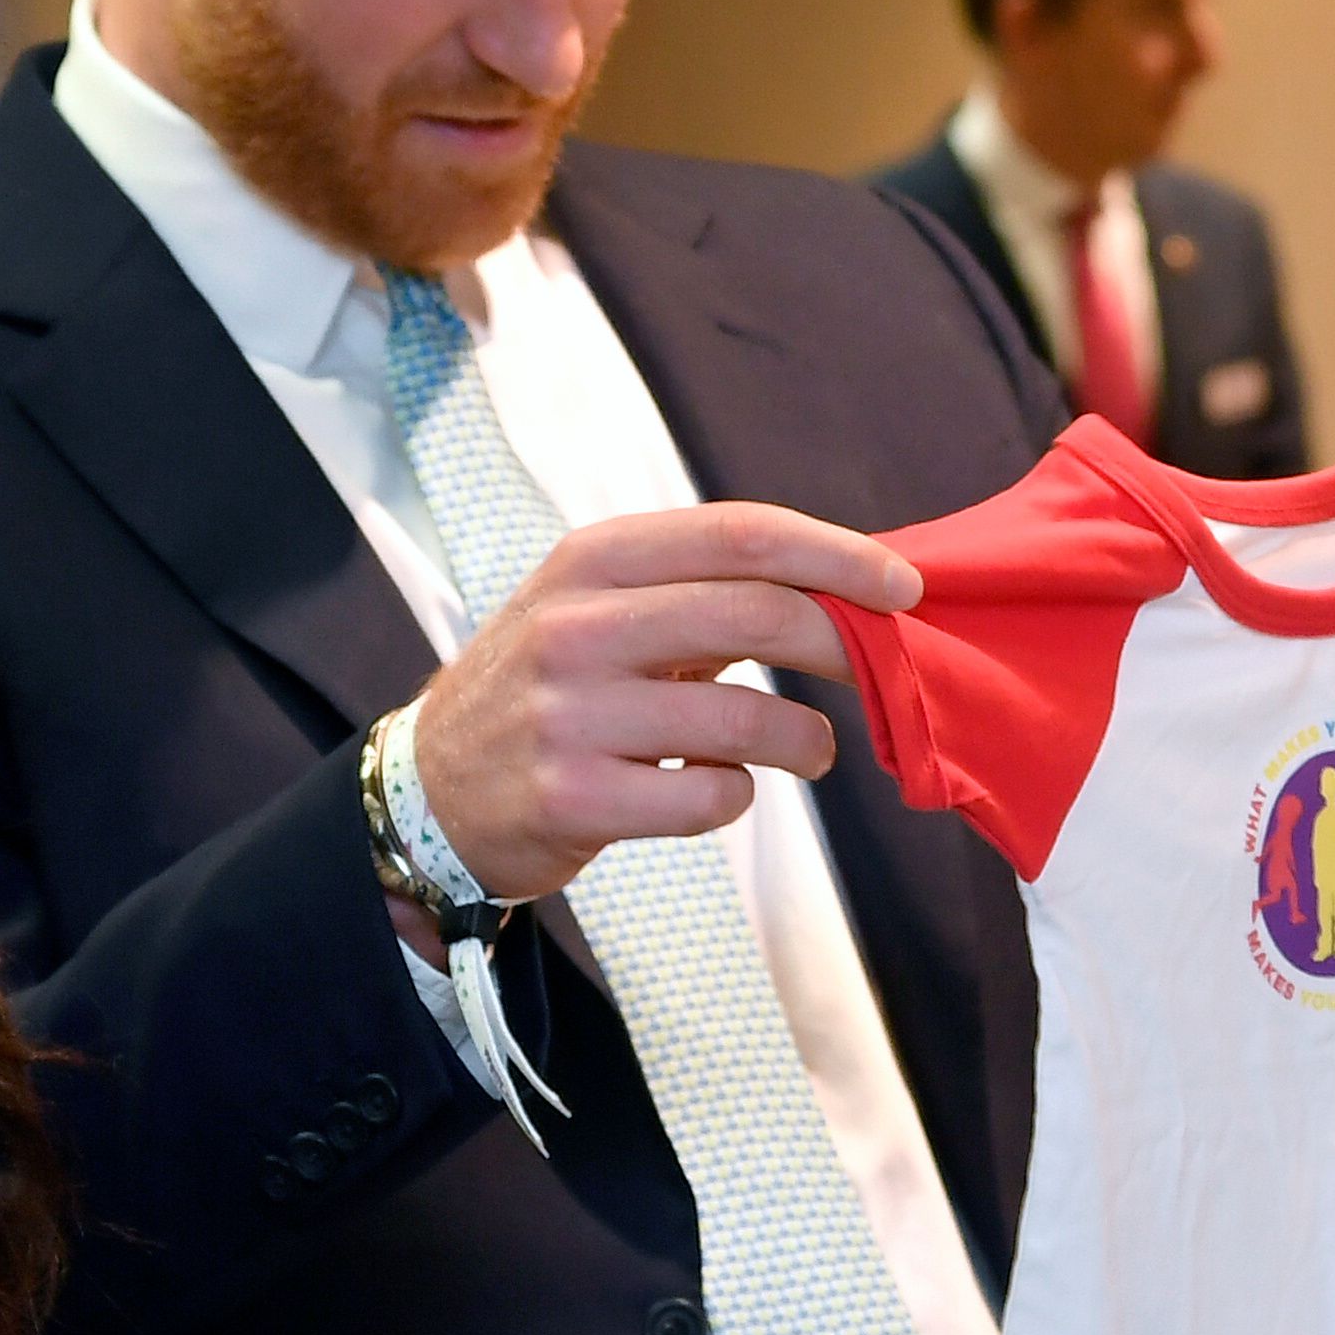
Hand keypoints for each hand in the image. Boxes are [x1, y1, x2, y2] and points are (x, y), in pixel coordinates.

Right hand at [410, 504, 918, 903]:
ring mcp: (568, 716)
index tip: (904, 585)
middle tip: (879, 671)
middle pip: (755, 615)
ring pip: (744, 720)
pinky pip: (708, 798)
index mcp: (589, 561)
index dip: (836, 555)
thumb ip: (698, 592)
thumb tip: (840, 589)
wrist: (430, 791)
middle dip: (843, 644)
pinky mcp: (571, 799)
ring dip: (806, 741)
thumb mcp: (595, 609)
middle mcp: (572, 627)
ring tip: (812, 751)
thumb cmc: (546, 690)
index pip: (738, 535)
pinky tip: (719, 791)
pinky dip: (737, 797)